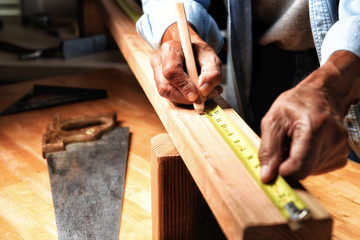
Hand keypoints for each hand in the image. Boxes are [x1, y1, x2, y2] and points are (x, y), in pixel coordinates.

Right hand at [150, 23, 222, 104]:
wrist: (191, 51)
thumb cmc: (199, 53)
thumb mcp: (211, 58)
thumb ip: (212, 73)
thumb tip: (204, 91)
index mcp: (171, 49)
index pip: (171, 71)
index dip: (184, 86)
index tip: (196, 95)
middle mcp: (159, 61)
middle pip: (165, 86)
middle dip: (184, 98)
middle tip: (201, 100)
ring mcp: (156, 73)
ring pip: (166, 94)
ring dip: (184, 100)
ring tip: (202, 96)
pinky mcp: (158, 83)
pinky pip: (168, 96)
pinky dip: (183, 99)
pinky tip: (195, 95)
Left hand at [259, 51, 359, 182]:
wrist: (321, 95)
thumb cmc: (296, 105)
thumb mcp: (273, 120)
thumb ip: (268, 149)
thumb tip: (267, 176)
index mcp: (314, 127)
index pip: (299, 166)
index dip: (282, 172)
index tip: (273, 168)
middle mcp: (332, 140)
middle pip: (302, 171)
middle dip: (286, 164)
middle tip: (283, 145)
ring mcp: (340, 150)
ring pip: (307, 172)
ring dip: (295, 162)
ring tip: (295, 142)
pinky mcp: (341, 157)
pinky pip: (315, 170)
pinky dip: (305, 162)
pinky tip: (305, 146)